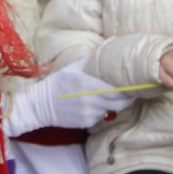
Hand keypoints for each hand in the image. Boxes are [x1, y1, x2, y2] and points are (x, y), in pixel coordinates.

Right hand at [4, 57, 131, 136]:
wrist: (41, 105)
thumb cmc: (57, 84)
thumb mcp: (71, 69)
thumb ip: (89, 62)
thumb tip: (105, 51)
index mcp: (87, 83)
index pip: (116, 89)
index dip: (126, 89)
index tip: (131, 85)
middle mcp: (90, 99)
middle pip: (119, 102)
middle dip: (125, 98)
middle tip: (130, 93)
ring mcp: (89, 112)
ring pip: (110, 110)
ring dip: (113, 105)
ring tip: (111, 98)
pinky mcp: (87, 122)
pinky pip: (101, 117)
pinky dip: (101, 112)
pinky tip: (94, 106)